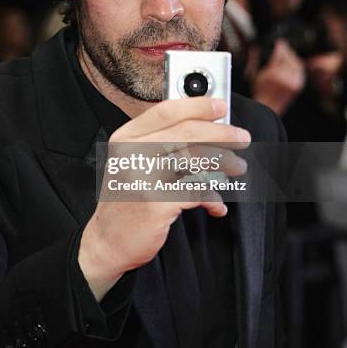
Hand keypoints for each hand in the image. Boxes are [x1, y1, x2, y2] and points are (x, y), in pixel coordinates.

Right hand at [78, 96, 250, 299]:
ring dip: (225, 162)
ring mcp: (143, 177)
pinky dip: (212, 198)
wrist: (106, 242)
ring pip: (196, 159)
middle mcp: (132, 153)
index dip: (199, 106)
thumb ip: (159, 143)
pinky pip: (197, 191)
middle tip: (242, 138)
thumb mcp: (131, 162)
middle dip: (222, 133)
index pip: (167, 111)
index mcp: (125, 138)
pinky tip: (216, 204)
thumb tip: (205, 128)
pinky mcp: (156, 202)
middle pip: (187, 132)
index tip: (221, 106)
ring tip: (237, 168)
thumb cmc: (126, 200)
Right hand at [253, 39, 305, 114]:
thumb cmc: (260, 91)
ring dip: (292, 57)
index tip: (278, 43)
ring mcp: (293, 82)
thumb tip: (257, 48)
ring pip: (296, 63)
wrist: (268, 105)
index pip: (280, 54)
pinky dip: (296, 66)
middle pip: (290, 57)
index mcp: (273, 74)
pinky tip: (291, 65)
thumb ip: (256, 59)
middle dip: (286, 50)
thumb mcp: (255, 74)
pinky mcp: (298, 85)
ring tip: (286, 56)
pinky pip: (300, 71)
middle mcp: (285, 77)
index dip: (280, 46)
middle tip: (282, 47)